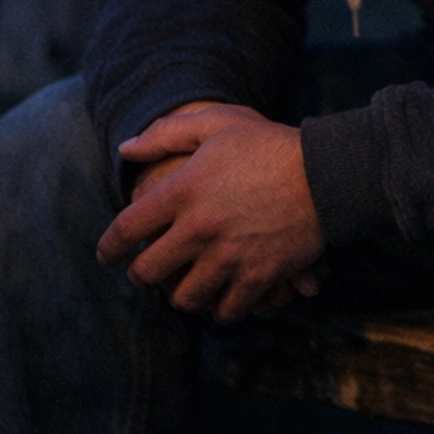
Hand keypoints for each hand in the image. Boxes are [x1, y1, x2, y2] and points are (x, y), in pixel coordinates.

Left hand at [99, 105, 325, 324]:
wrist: (327, 172)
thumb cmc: (270, 143)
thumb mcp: (218, 123)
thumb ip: (167, 133)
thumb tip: (125, 149)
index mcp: (183, 189)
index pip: (127, 228)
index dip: (109, 247)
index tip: (106, 256)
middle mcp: (199, 228)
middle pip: (149, 272)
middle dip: (142, 276)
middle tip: (146, 274)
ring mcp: (229, 256)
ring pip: (185, 298)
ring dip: (182, 295)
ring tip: (186, 288)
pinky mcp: (259, 276)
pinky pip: (227, 310)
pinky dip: (222, 309)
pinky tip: (223, 300)